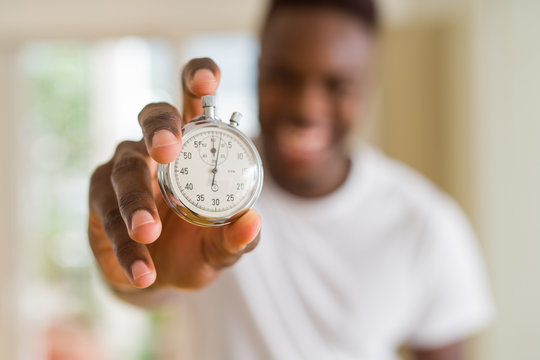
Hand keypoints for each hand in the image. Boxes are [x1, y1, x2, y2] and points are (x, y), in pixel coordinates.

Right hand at [88, 58, 260, 291]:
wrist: (158, 277)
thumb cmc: (194, 246)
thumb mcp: (220, 246)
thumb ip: (237, 236)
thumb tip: (253, 221)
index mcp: (193, 144)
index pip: (194, 97)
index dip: (198, 77)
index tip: (208, 81)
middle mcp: (155, 148)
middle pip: (151, 116)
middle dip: (159, 128)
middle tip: (167, 150)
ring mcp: (123, 170)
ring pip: (124, 169)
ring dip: (136, 201)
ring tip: (149, 232)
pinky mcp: (98, 201)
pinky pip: (106, 216)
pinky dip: (125, 246)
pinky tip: (142, 271)